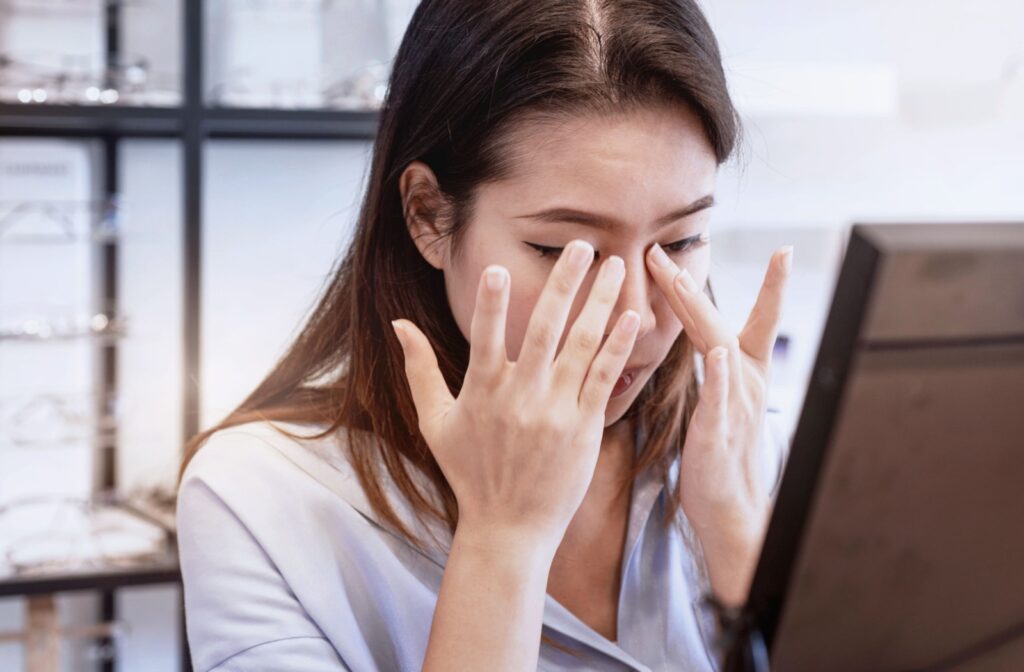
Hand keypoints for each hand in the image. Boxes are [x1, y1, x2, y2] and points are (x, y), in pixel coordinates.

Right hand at [391, 240, 639, 555]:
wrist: (509, 527)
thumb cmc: (469, 472)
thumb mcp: (435, 422)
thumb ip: (419, 369)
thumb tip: (397, 324)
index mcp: (482, 391)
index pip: (484, 336)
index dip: (491, 302)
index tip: (498, 266)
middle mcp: (520, 397)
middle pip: (545, 328)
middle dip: (565, 282)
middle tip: (583, 244)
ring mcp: (555, 411)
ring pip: (582, 345)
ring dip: (600, 302)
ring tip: (616, 266)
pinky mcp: (583, 427)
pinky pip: (604, 378)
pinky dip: (618, 346)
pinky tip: (632, 316)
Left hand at [645, 242, 792, 604]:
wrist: (730, 507)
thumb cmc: (720, 454)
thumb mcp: (722, 403)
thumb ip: (717, 370)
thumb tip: (710, 341)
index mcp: (745, 374)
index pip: (756, 320)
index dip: (772, 286)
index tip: (786, 250)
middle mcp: (746, 382)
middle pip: (720, 322)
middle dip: (690, 286)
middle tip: (665, 253)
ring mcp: (735, 404)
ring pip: (718, 348)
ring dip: (699, 313)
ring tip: (681, 282)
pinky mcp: (719, 431)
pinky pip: (720, 397)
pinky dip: (720, 374)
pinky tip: (718, 353)